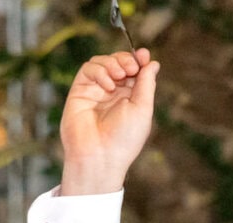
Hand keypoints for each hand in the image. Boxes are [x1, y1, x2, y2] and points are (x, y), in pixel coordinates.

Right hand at [60, 50, 158, 195]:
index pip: (134, 69)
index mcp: (130, 97)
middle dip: (126, 59)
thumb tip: (153, 63)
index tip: (143, 56)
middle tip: (131, 68)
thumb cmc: (124, 139)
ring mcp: (95, 91)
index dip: (138, 59)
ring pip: (102, 62)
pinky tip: (107, 87)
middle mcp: (113, 93)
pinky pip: (88, 69)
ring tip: (119, 76)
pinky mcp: (80, 91)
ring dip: (113, 63)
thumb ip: (147, 84)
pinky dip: (99, 71)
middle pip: (118, 62)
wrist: (99, 156)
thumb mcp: (143, 109)